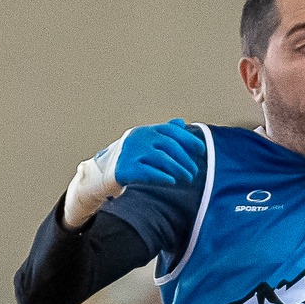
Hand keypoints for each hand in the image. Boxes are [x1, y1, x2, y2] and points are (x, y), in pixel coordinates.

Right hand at [64, 120, 205, 226]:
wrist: (103, 172)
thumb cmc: (130, 158)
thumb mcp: (145, 142)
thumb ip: (163, 133)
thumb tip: (181, 122)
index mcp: (145, 131)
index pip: (171, 131)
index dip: (188, 140)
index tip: (201, 150)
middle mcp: (139, 139)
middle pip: (170, 146)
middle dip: (185, 159)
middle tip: (194, 172)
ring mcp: (131, 153)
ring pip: (162, 159)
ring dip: (179, 169)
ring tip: (188, 178)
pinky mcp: (126, 168)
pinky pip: (149, 172)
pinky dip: (163, 176)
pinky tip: (172, 181)